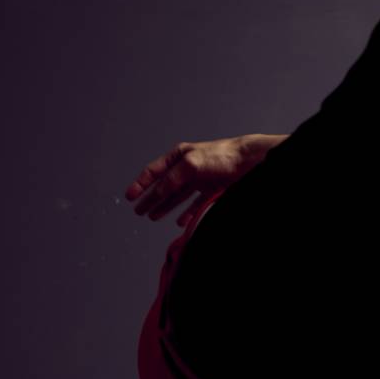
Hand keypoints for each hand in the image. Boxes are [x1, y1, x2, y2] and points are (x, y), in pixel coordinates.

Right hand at [124, 134, 283, 226]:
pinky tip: (180, 221)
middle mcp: (187, 167)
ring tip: (153, 217)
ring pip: (178, 197)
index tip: (129, 197)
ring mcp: (200, 179)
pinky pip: (195, 204)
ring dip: (165, 207)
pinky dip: (187, 213)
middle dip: (150, 199)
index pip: (154, 172)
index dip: (140, 184)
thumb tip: (158, 193)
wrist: (249, 161)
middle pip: (164, 186)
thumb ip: (172, 179)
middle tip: (138, 211)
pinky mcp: (213, 190)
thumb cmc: (221, 156)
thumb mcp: (190, 165)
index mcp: (179, 156)